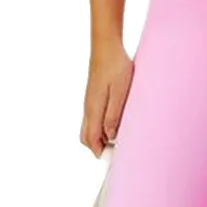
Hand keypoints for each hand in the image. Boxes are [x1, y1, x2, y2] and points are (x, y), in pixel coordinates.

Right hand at [80, 39, 132, 156]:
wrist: (106, 46)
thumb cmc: (116, 67)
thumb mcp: (120, 92)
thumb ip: (114, 115)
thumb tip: (110, 137)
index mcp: (93, 109)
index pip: (91, 140)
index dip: (100, 153)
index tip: (114, 160)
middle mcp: (88, 108)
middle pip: (86, 138)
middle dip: (98, 148)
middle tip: (117, 151)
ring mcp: (89, 102)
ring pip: (89, 128)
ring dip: (100, 138)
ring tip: (118, 139)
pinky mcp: (93, 97)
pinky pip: (93, 119)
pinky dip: (101, 127)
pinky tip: (115, 124)